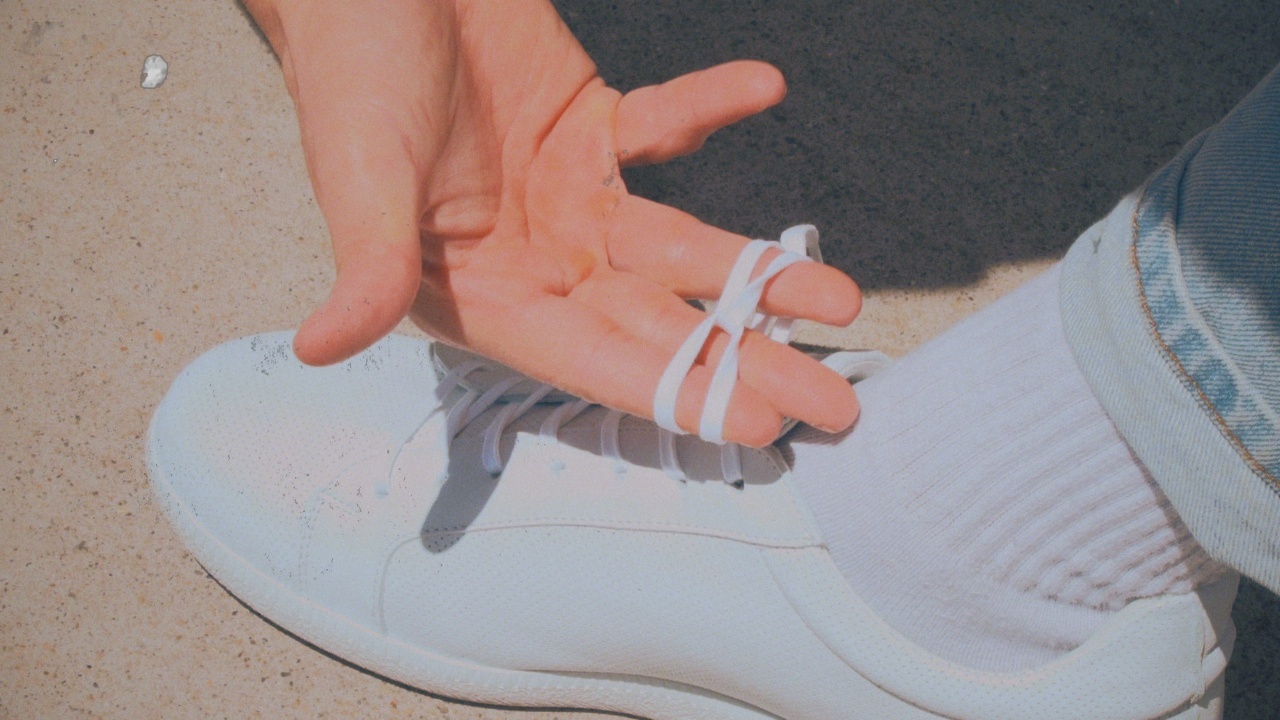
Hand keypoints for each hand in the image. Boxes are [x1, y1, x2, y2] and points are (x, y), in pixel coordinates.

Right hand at [244, 0, 861, 445]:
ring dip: (758, 266)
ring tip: (837, 294)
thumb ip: (366, 263)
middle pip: (656, 320)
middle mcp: (537, 255)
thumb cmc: (348, 65)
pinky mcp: (595, 124)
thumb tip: (320, 347)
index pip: (589, 355)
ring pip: (680, 244)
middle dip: (742, 359)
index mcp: (480, 287)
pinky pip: (665, 125)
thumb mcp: (359, 169)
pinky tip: (762, 91)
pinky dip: (710, 109)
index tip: (754, 425)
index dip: (671, 390)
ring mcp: (572, 193)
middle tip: (830, 399)